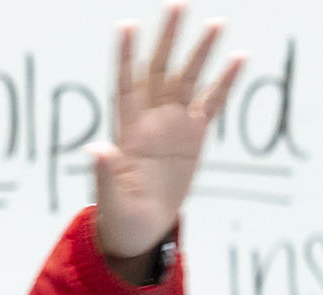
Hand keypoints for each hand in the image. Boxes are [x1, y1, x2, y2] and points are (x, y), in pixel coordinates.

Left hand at [92, 2, 245, 275]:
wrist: (139, 233)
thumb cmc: (119, 219)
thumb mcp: (111, 201)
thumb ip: (105, 174)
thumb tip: (96, 149)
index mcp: (125, 134)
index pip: (125, 86)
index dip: (126, 56)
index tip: (128, 25)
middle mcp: (149, 123)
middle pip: (159, 72)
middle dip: (167, 40)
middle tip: (178, 4)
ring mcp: (172, 127)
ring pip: (187, 81)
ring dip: (200, 53)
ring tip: (215, 22)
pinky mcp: (193, 138)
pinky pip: (211, 103)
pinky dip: (224, 82)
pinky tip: (238, 58)